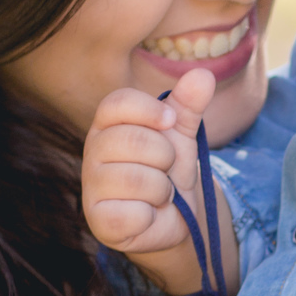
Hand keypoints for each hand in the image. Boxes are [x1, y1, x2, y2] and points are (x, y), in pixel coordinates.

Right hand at [82, 70, 214, 256]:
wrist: (173, 217)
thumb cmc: (168, 169)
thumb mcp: (181, 134)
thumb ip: (189, 105)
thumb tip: (203, 75)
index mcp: (108, 123)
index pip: (117, 102)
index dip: (149, 110)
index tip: (170, 122)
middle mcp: (93, 151)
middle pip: (133, 140)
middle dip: (165, 157)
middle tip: (166, 168)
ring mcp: (92, 186)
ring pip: (136, 179)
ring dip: (162, 189)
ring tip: (159, 193)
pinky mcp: (99, 220)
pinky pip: (133, 213)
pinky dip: (151, 215)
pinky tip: (147, 214)